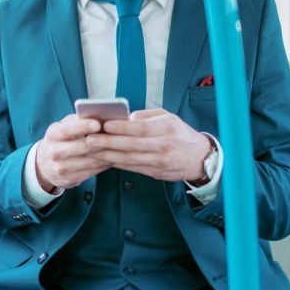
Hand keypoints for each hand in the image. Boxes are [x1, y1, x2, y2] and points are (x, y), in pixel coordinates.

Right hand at [36, 114, 112, 191]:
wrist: (43, 165)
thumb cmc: (59, 140)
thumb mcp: (62, 127)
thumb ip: (77, 121)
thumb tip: (98, 115)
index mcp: (53, 135)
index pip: (68, 130)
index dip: (83, 126)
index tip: (98, 124)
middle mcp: (55, 152)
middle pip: (83, 146)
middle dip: (101, 141)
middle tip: (117, 136)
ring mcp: (61, 168)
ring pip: (91, 160)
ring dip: (108, 153)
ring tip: (120, 146)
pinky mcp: (70, 180)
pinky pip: (93, 171)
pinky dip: (105, 164)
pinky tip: (113, 158)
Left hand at [85, 108, 208, 181]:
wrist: (199, 158)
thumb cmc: (179, 133)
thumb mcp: (168, 117)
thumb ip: (146, 116)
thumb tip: (125, 118)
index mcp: (167, 128)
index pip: (141, 128)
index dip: (122, 128)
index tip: (104, 125)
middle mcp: (164, 145)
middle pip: (132, 145)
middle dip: (109, 143)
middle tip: (90, 139)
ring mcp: (160, 161)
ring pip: (130, 159)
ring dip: (108, 155)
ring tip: (92, 150)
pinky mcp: (156, 172)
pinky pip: (133, 168)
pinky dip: (117, 164)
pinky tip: (104, 159)